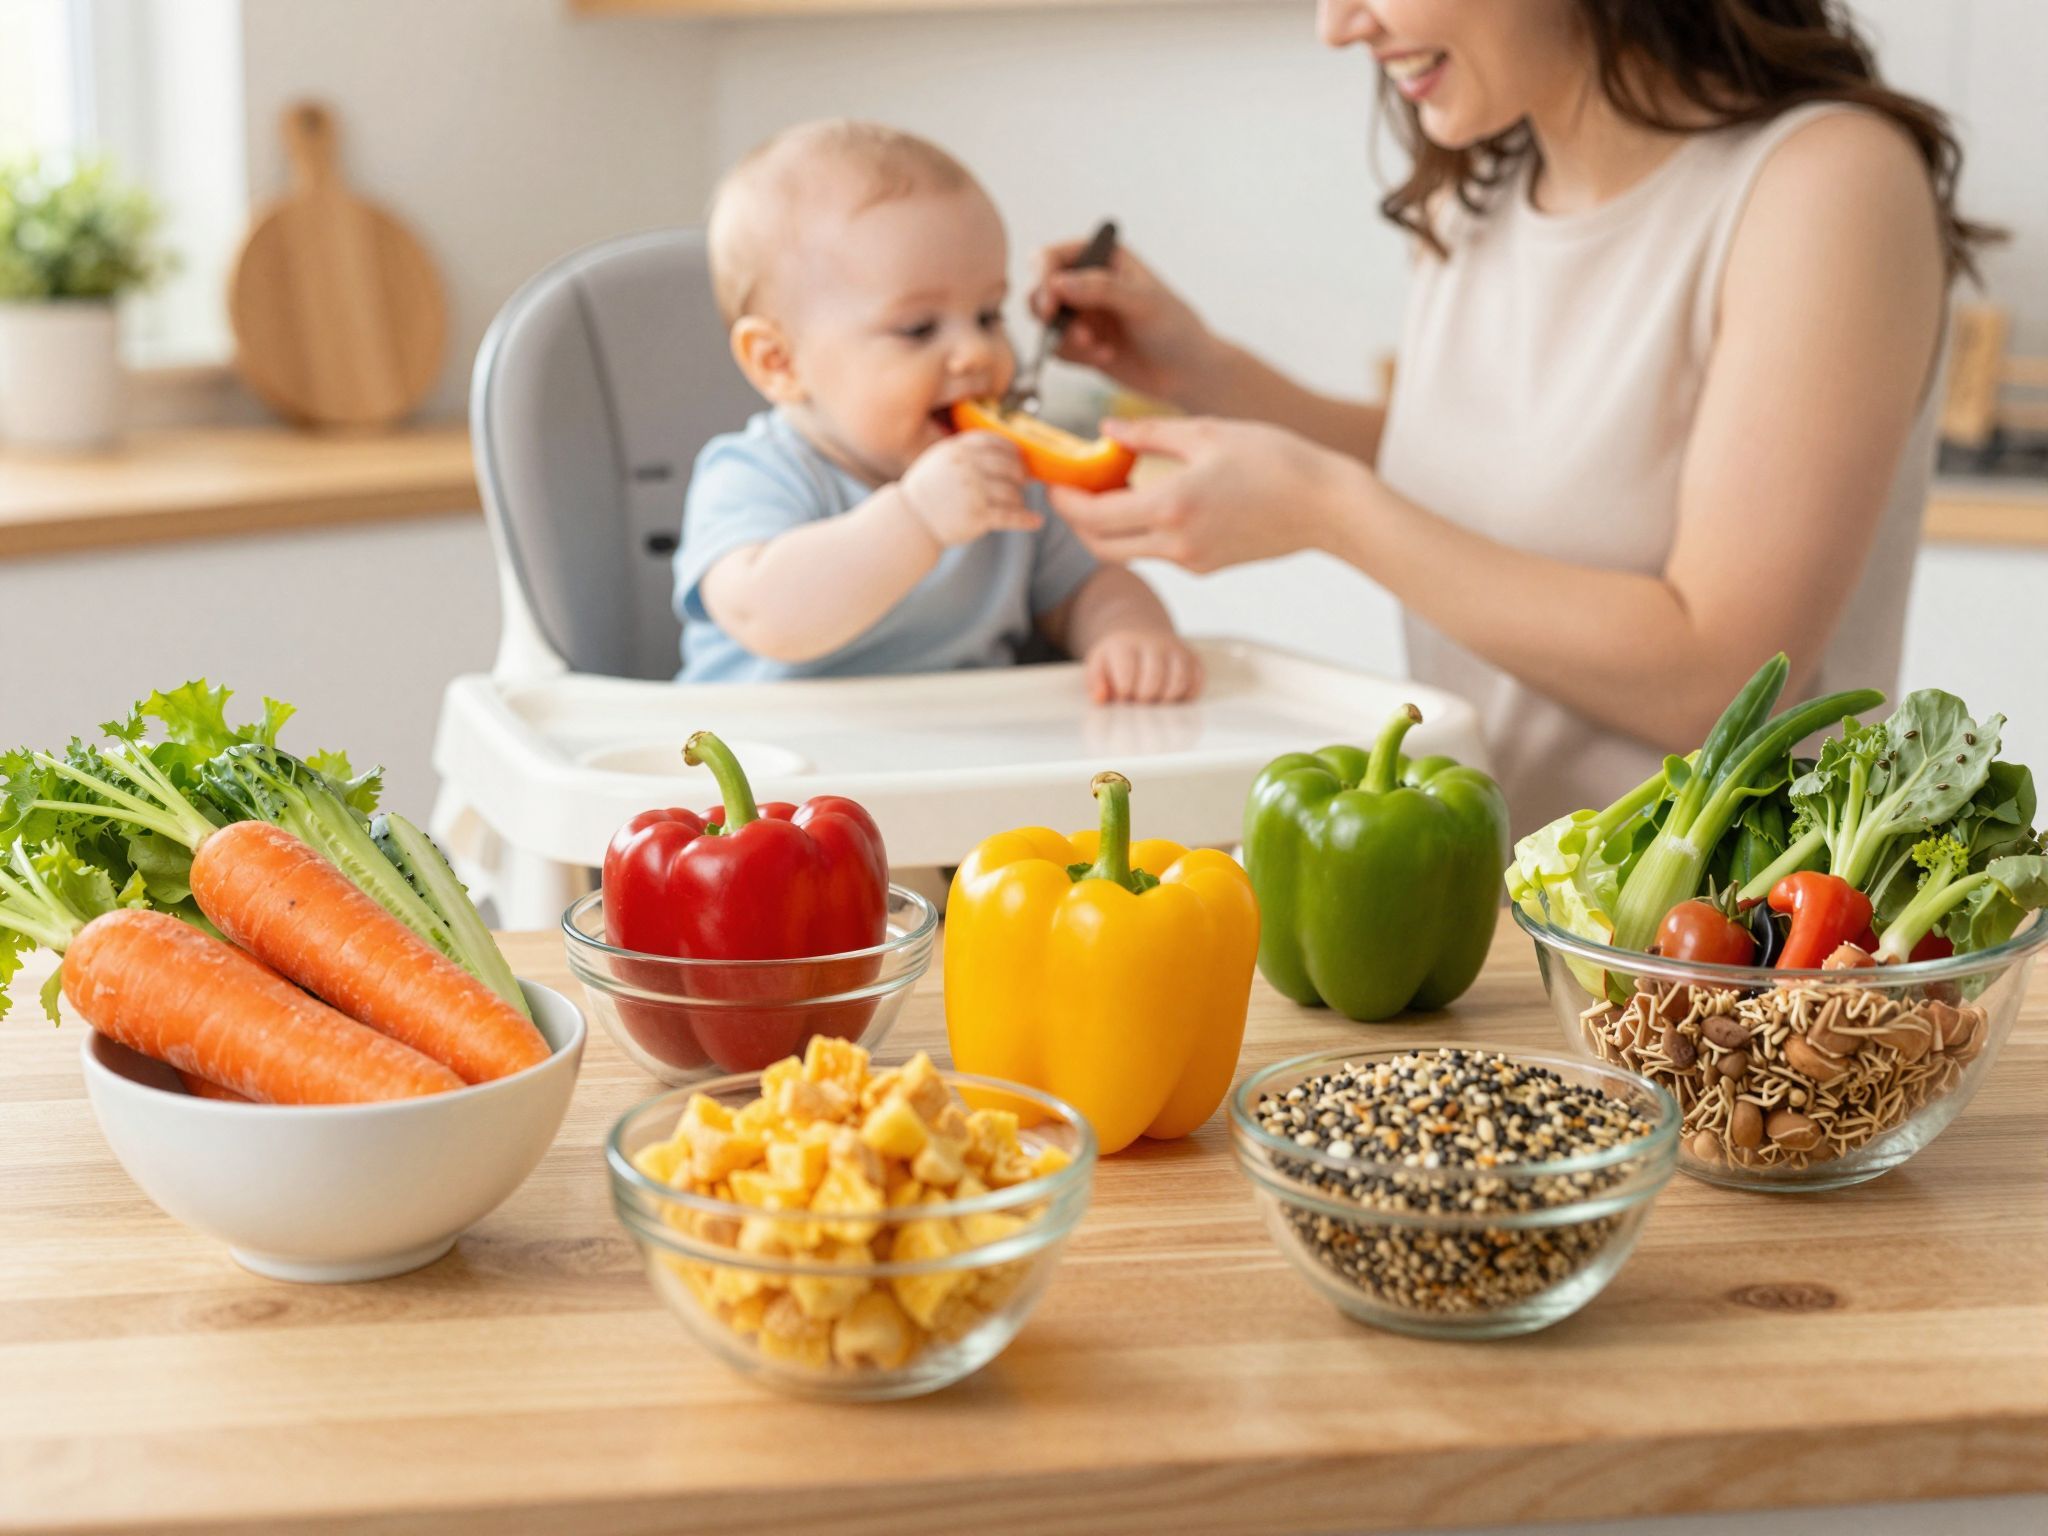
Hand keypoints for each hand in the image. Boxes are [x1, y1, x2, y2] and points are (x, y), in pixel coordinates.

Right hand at [898, 433, 1040, 547]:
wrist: (910, 521)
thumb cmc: (928, 492)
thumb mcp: (941, 460)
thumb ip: (967, 452)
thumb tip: (1004, 452)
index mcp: (958, 450)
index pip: (996, 443)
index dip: (1012, 451)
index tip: (1018, 459)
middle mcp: (967, 466)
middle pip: (1010, 465)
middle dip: (1020, 475)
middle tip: (1023, 483)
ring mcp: (974, 490)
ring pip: (1012, 491)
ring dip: (1019, 499)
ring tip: (1017, 504)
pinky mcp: (978, 515)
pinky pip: (1011, 515)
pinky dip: (1026, 519)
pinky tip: (1035, 522)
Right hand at [1031, 240, 1216, 402]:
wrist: (1187, 373)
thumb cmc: (1175, 329)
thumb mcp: (1143, 303)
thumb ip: (1101, 289)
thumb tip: (1057, 282)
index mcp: (1104, 257)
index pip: (1054, 256)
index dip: (1043, 277)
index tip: (1050, 305)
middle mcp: (1087, 282)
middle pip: (1039, 287)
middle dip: (1047, 311)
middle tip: (1057, 328)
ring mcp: (1082, 314)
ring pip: (1044, 321)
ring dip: (1062, 337)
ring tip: (1093, 346)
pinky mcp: (1080, 343)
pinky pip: (1057, 348)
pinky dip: (1074, 355)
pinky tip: (1106, 356)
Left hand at [1046, 416, 1362, 573]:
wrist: (1326, 506)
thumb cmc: (1276, 460)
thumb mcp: (1208, 432)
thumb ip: (1150, 433)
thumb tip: (1106, 429)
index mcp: (1171, 506)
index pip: (1093, 516)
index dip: (1065, 503)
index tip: (1055, 484)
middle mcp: (1175, 543)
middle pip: (1100, 547)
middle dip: (1077, 523)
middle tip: (1071, 493)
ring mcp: (1191, 561)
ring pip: (1127, 553)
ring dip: (1107, 530)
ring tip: (1109, 491)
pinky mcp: (1206, 567)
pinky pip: (1158, 553)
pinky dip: (1141, 533)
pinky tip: (1151, 501)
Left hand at [1084, 629, 1204, 704]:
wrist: (1140, 632)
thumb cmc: (1117, 658)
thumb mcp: (1097, 664)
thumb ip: (1095, 682)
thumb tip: (1101, 699)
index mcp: (1125, 646)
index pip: (1126, 678)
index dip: (1124, 695)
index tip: (1121, 697)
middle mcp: (1154, 644)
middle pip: (1153, 682)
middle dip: (1144, 700)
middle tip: (1138, 702)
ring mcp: (1176, 650)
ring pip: (1178, 683)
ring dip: (1166, 701)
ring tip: (1154, 702)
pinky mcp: (1193, 658)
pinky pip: (1197, 682)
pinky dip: (1187, 696)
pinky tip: (1173, 698)